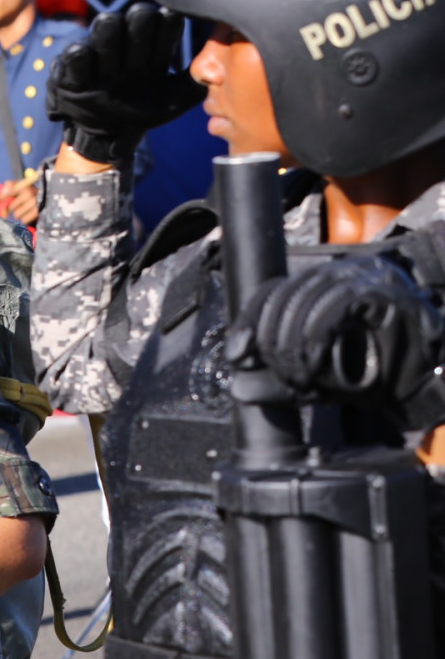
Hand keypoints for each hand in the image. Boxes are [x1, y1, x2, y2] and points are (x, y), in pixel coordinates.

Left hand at [1, 178, 39, 225]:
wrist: (49, 199)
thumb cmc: (31, 193)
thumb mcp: (23, 186)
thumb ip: (11, 185)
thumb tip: (3, 190)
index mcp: (24, 186)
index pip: (9, 192)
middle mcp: (29, 193)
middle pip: (11, 207)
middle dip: (12, 209)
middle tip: (19, 206)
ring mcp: (34, 203)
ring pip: (16, 214)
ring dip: (19, 215)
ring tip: (26, 210)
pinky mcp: (38, 212)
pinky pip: (23, 220)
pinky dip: (25, 219)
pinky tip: (30, 214)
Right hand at [45, 4, 204, 166]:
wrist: (109, 137)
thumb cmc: (142, 113)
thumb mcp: (172, 102)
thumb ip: (193, 85)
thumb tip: (218, 69)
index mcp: (153, 52)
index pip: (164, 27)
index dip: (168, 22)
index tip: (173, 18)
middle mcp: (128, 49)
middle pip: (135, 22)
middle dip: (140, 19)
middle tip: (143, 17)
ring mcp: (101, 59)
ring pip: (105, 32)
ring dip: (110, 29)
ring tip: (112, 24)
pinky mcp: (74, 73)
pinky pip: (76, 58)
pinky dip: (80, 55)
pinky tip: (83, 53)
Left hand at [228, 255, 444, 429]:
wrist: (423, 386)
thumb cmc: (372, 378)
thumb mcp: (311, 380)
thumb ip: (274, 379)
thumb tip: (236, 383)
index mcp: (324, 283)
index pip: (273, 290)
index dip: (250, 321)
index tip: (238, 352)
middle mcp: (343, 272)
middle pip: (285, 296)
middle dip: (272, 341)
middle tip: (283, 373)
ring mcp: (366, 278)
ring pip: (305, 302)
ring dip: (294, 345)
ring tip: (302, 375)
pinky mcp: (384, 293)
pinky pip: (335, 307)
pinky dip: (316, 338)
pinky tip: (315, 364)